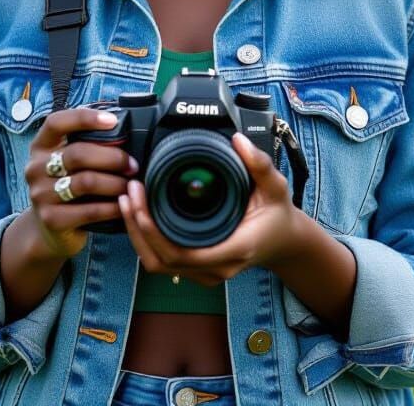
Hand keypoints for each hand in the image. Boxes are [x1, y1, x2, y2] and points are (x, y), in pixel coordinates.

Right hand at [23, 107, 139, 259]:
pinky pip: (89, 210)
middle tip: (133, 165)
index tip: (113, 121)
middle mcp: (35, 168)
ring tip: (130, 185)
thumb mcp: (70, 162)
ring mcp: (41, 194)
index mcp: (41, 146)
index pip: (56, 122)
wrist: (48, 228)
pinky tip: (123, 205)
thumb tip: (124, 128)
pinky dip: (112, 207)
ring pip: (86, 182)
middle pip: (77, 154)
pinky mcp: (51, 219)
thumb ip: (87, 144)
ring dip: (115, 183)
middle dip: (112, 158)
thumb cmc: (68, 184)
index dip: (84, 118)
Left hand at [117, 132, 301, 283]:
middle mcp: (215, 268)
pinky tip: (139, 215)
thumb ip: (259, 164)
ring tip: (128, 201)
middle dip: (137, 228)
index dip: (152, 230)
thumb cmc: (278, 215)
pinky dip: (146, 241)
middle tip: (129, 192)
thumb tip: (238, 140)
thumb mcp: (276, 186)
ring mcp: (205, 272)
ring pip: (157, 265)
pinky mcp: (197, 269)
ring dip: (137, 236)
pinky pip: (163, 261)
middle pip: (160, 261)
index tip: (141, 198)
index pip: (180, 253)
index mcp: (232, 249)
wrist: (285, 241)